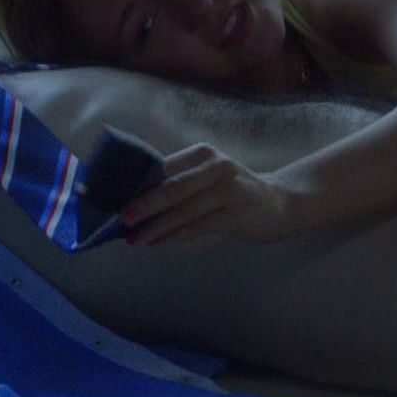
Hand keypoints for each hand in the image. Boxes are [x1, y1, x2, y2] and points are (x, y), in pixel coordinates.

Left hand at [121, 143, 300, 245]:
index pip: (163, 167)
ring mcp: (227, 190)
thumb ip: (179, 182)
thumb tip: (135, 199)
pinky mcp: (235, 214)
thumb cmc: (235, 192)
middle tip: (121, 219)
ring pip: (182, 211)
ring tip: (134, 239)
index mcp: (203, 154)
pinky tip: (157, 243)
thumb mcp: (209, 177)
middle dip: (142, 205)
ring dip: (155, 227)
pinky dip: (173, 236)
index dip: (137, 184)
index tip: (115, 196)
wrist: (281, 204)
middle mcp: (215, 167)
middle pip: (171, 187)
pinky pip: (196, 228)